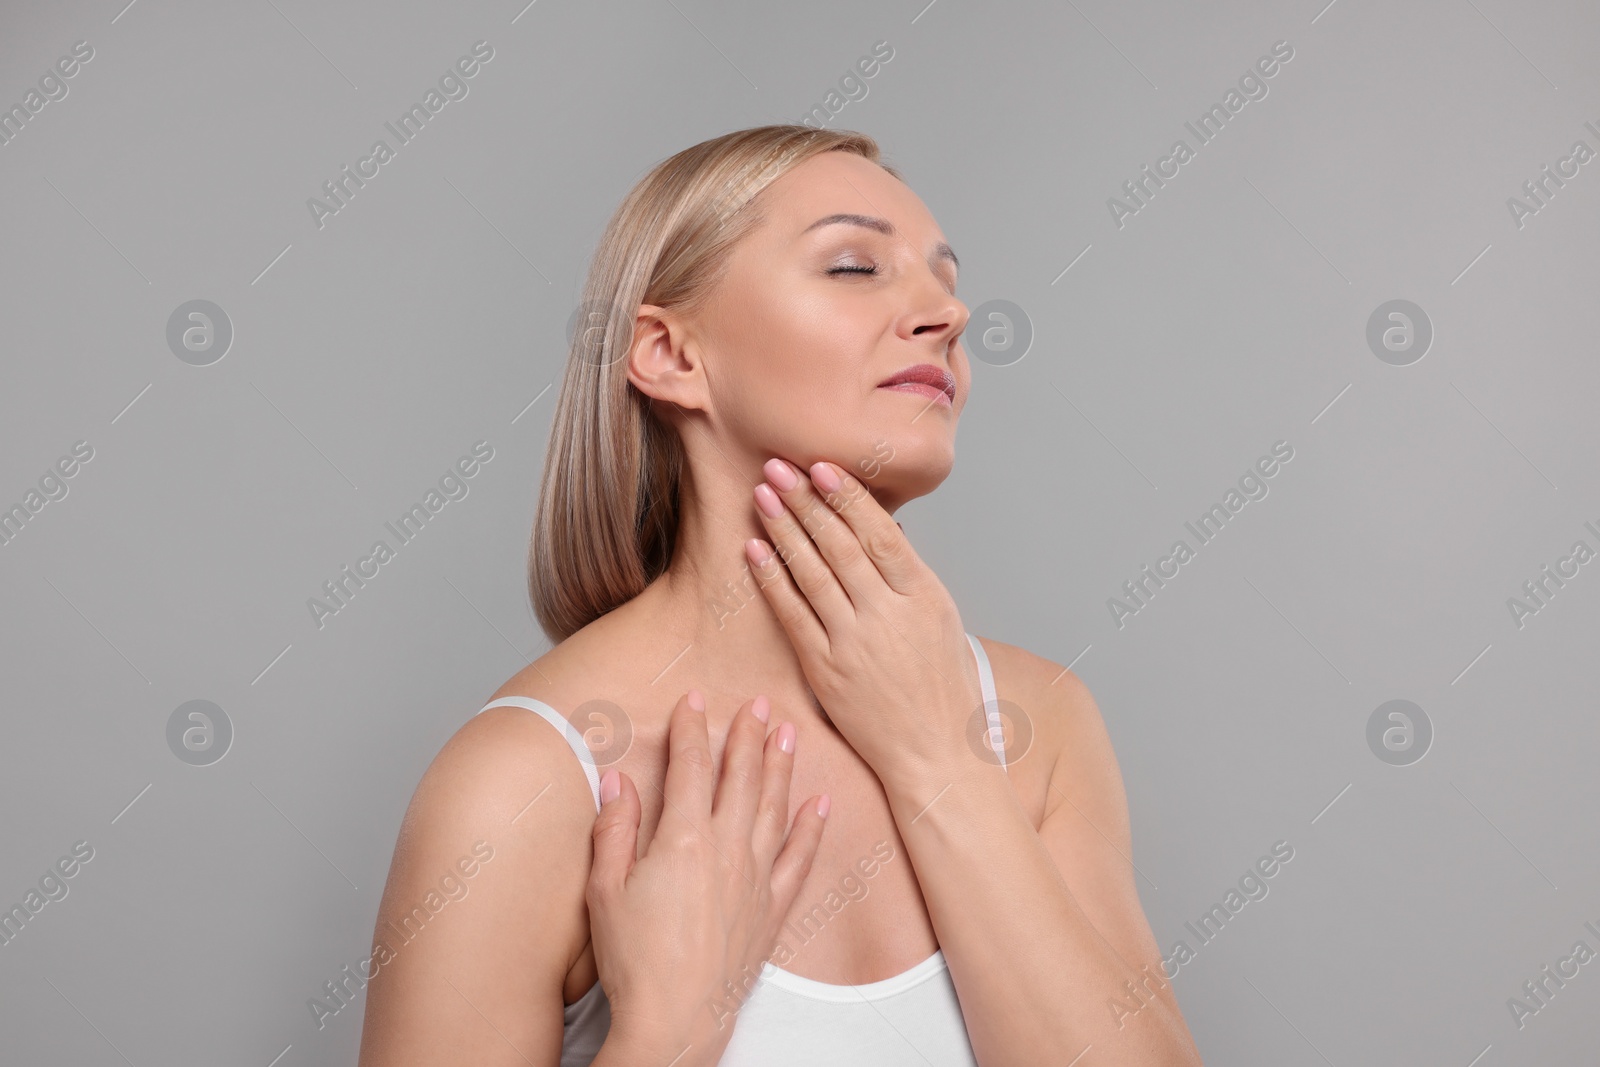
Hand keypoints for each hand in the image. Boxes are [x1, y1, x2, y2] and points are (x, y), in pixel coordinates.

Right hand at [586, 690, 827, 1065]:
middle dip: (748, 735)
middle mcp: (727, 851)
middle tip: (758, 702)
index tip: (695, 701)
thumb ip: (615, 829)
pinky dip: (810, 829)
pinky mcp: (772, 910)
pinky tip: (818, 805)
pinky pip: (799, 860)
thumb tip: (617, 780)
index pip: (691, 768)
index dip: (692, 730)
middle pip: (741, 778)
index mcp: (683, 840)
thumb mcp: (605, 890)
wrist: (675, 1021)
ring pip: (773, 808)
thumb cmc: (635, 961)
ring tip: (788, 733)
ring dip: (781, 766)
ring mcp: (755, 879)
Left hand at [745, 457, 985, 790]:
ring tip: (763, 494)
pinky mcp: (825, 670)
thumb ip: (909, 577)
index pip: (879, 534)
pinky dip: (772, 580)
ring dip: (784, 529)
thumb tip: (884, 530)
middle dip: (805, 501)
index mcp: (923, 597)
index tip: (822, 466)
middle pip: (838, 546)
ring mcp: (853, 643)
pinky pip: (792, 616)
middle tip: (778, 467)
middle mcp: (886, 616)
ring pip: (811, 574)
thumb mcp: (943, 621)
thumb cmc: (946, 688)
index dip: (847, 497)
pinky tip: (754, 550)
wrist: (936, 755)